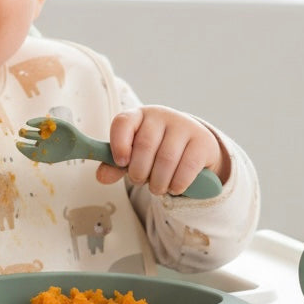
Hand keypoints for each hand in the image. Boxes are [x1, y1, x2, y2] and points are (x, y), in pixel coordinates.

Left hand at [96, 105, 228, 195]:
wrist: (194, 146)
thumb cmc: (157, 150)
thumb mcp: (135, 154)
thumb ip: (116, 165)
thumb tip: (101, 176)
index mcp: (139, 116)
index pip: (123, 122)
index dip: (119, 143)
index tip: (121, 162)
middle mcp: (161, 116)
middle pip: (145, 145)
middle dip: (139, 171)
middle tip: (140, 180)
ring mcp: (183, 126)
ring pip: (166, 159)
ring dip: (158, 182)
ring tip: (157, 187)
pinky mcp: (202, 142)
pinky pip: (187, 168)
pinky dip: (177, 184)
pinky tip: (174, 187)